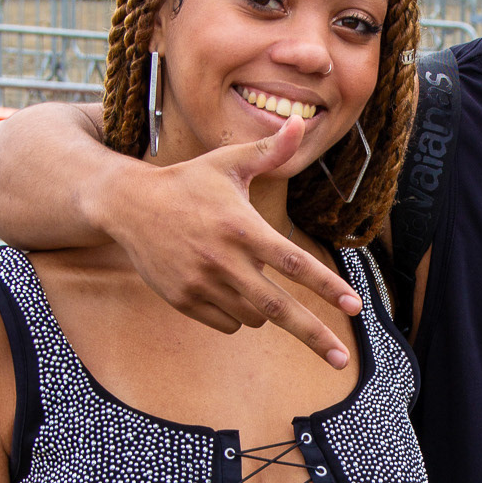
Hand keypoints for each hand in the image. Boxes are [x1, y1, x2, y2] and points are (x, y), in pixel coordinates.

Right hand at [100, 114, 362, 368]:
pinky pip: (227, 323)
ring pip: (253, 316)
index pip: (293, 262)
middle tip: (341, 359)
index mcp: (241, 227)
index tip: (354, 306)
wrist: (127, 205)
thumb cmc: (187, 182)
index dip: (326, 286)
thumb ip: (270, 150)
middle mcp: (223, 260)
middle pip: (278, 308)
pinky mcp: (183, 301)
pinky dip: (236, 313)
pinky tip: (222, 286)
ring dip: (265, 309)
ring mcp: (201, 284)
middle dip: (314, 335)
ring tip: (247, 277)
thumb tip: (302, 123)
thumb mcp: (228, 162)